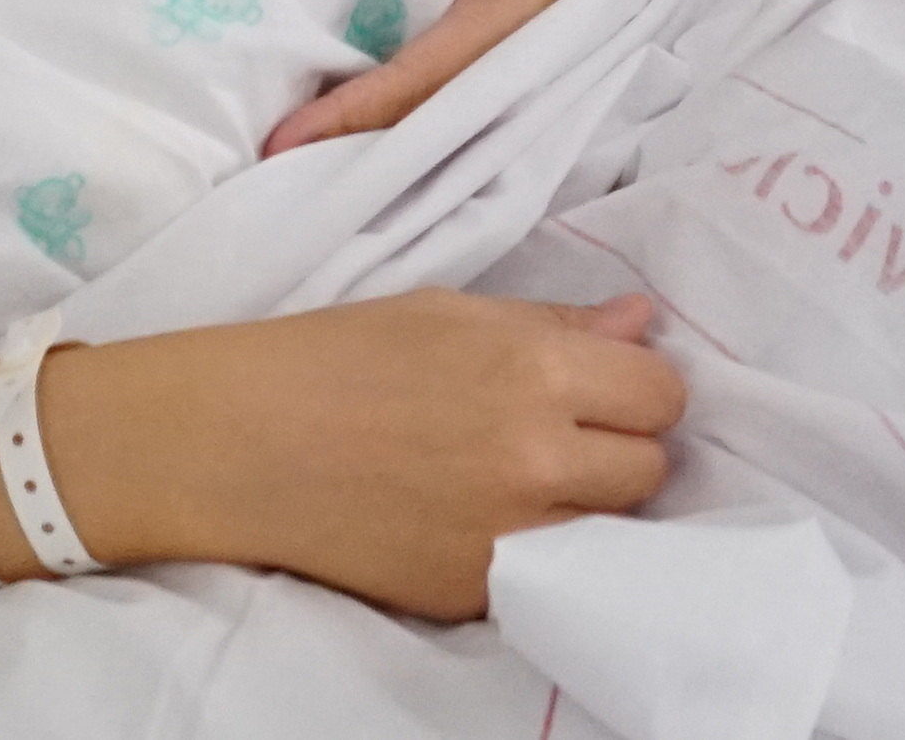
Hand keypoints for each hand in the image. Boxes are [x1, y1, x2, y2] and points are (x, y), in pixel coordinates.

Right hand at [70, 290, 680, 618]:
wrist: (245, 442)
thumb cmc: (337, 357)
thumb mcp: (446, 312)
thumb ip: (554, 324)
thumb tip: (640, 323)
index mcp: (531, 369)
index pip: (659, 392)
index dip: (633, 385)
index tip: (598, 386)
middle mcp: (536, 457)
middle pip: (652, 466)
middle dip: (617, 446)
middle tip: (559, 433)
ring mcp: (511, 535)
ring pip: (615, 528)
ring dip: (587, 502)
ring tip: (523, 476)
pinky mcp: (480, 593)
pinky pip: (552, 571)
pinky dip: (535, 547)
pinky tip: (482, 514)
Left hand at [265, 0, 674, 154]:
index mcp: (518, 12)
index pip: (424, 75)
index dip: (355, 109)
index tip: (288, 138)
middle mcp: (517, 52)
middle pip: (426, 112)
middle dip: (352, 141)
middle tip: (270, 160)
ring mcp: (513, 57)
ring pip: (436, 106)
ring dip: (371, 128)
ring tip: (295, 148)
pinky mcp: (504, 46)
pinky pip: (447, 82)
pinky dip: (397, 99)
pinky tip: (345, 107)